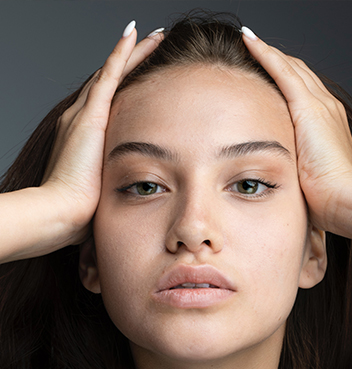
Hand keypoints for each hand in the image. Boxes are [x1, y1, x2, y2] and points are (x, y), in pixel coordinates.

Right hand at [41, 22, 162, 244]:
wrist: (60, 212)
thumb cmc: (78, 212)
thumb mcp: (98, 192)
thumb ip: (110, 184)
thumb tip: (128, 196)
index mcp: (82, 138)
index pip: (106, 105)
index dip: (123, 88)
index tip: (140, 79)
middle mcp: (79, 119)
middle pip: (109, 84)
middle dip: (130, 65)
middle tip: (151, 47)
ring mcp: (84, 115)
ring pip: (112, 74)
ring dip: (133, 54)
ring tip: (154, 37)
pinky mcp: (90, 115)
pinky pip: (109, 75)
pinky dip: (122, 55)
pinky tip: (136, 35)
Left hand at [241, 28, 351, 232]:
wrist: (344, 199)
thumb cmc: (325, 198)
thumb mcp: (307, 176)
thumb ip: (294, 166)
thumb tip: (273, 176)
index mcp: (325, 123)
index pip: (302, 91)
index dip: (283, 78)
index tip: (264, 74)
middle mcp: (325, 107)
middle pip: (297, 74)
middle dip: (276, 61)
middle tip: (252, 50)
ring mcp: (319, 105)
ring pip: (290, 67)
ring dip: (268, 53)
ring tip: (248, 42)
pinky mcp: (309, 107)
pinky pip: (283, 71)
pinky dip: (266, 54)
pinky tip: (250, 42)